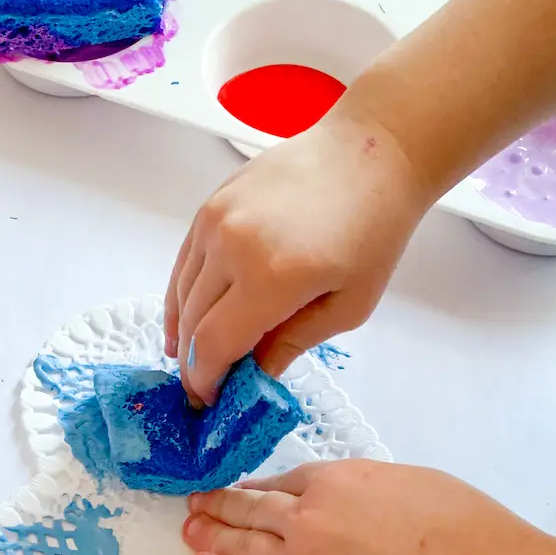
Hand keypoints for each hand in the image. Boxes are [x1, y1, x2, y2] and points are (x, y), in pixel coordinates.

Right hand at [165, 100, 431, 404]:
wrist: (371, 151)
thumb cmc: (373, 232)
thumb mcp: (348, 306)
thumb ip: (292, 344)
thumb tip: (253, 376)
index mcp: (271, 278)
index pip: (215, 345)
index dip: (206, 381)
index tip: (209, 403)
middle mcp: (232, 247)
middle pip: (194, 323)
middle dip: (194, 364)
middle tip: (204, 389)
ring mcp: (215, 221)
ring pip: (182, 294)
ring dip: (184, 333)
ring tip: (192, 360)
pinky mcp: (210, 205)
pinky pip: (184, 263)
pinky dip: (182, 296)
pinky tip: (187, 320)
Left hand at [182, 460, 543, 554]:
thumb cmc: (466, 535)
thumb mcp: (408, 482)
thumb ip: (362, 489)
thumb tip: (341, 503)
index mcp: (336, 481)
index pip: (282, 483)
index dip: (260, 489)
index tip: (244, 491)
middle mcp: (308, 520)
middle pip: (250, 510)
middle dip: (219, 504)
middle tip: (196, 502)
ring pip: (243, 548)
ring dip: (211, 536)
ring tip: (190, 529)